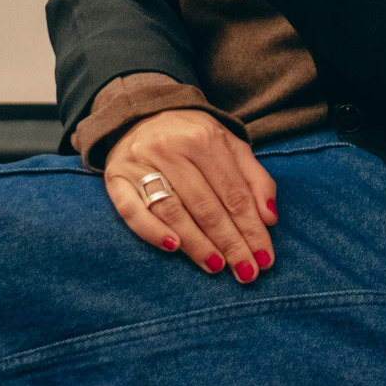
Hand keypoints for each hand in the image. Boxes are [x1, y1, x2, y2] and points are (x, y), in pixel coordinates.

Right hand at [102, 109, 278, 281]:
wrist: (141, 113)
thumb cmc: (192, 137)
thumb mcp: (229, 145)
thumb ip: (255, 178)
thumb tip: (270, 218)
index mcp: (202, 138)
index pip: (233, 193)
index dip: (252, 229)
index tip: (265, 259)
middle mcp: (169, 147)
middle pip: (206, 206)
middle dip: (230, 243)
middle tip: (246, 272)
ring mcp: (139, 162)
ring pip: (172, 210)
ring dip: (197, 243)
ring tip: (216, 266)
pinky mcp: (116, 177)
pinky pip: (132, 210)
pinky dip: (152, 231)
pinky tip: (173, 248)